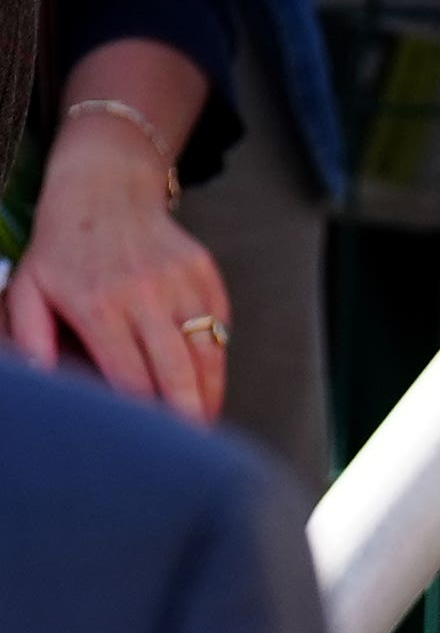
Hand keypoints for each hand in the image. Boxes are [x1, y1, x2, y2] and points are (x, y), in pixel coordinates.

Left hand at [6, 53, 224, 419]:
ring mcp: (181, 281)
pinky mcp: (205, 273)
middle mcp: (145, 294)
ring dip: (210, 390)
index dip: (144, 414)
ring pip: (208, 351)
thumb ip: (29, 340)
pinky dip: (216, 353)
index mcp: (99, 305)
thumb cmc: (60, 249)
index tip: (149, 440)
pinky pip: (218, 324)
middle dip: (187, 413)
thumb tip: (41, 383)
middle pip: (177, 371)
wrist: (104, 189)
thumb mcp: (27, 291)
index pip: (130, 375)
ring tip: (206, 419)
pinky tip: (207, 376)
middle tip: (191, 443)